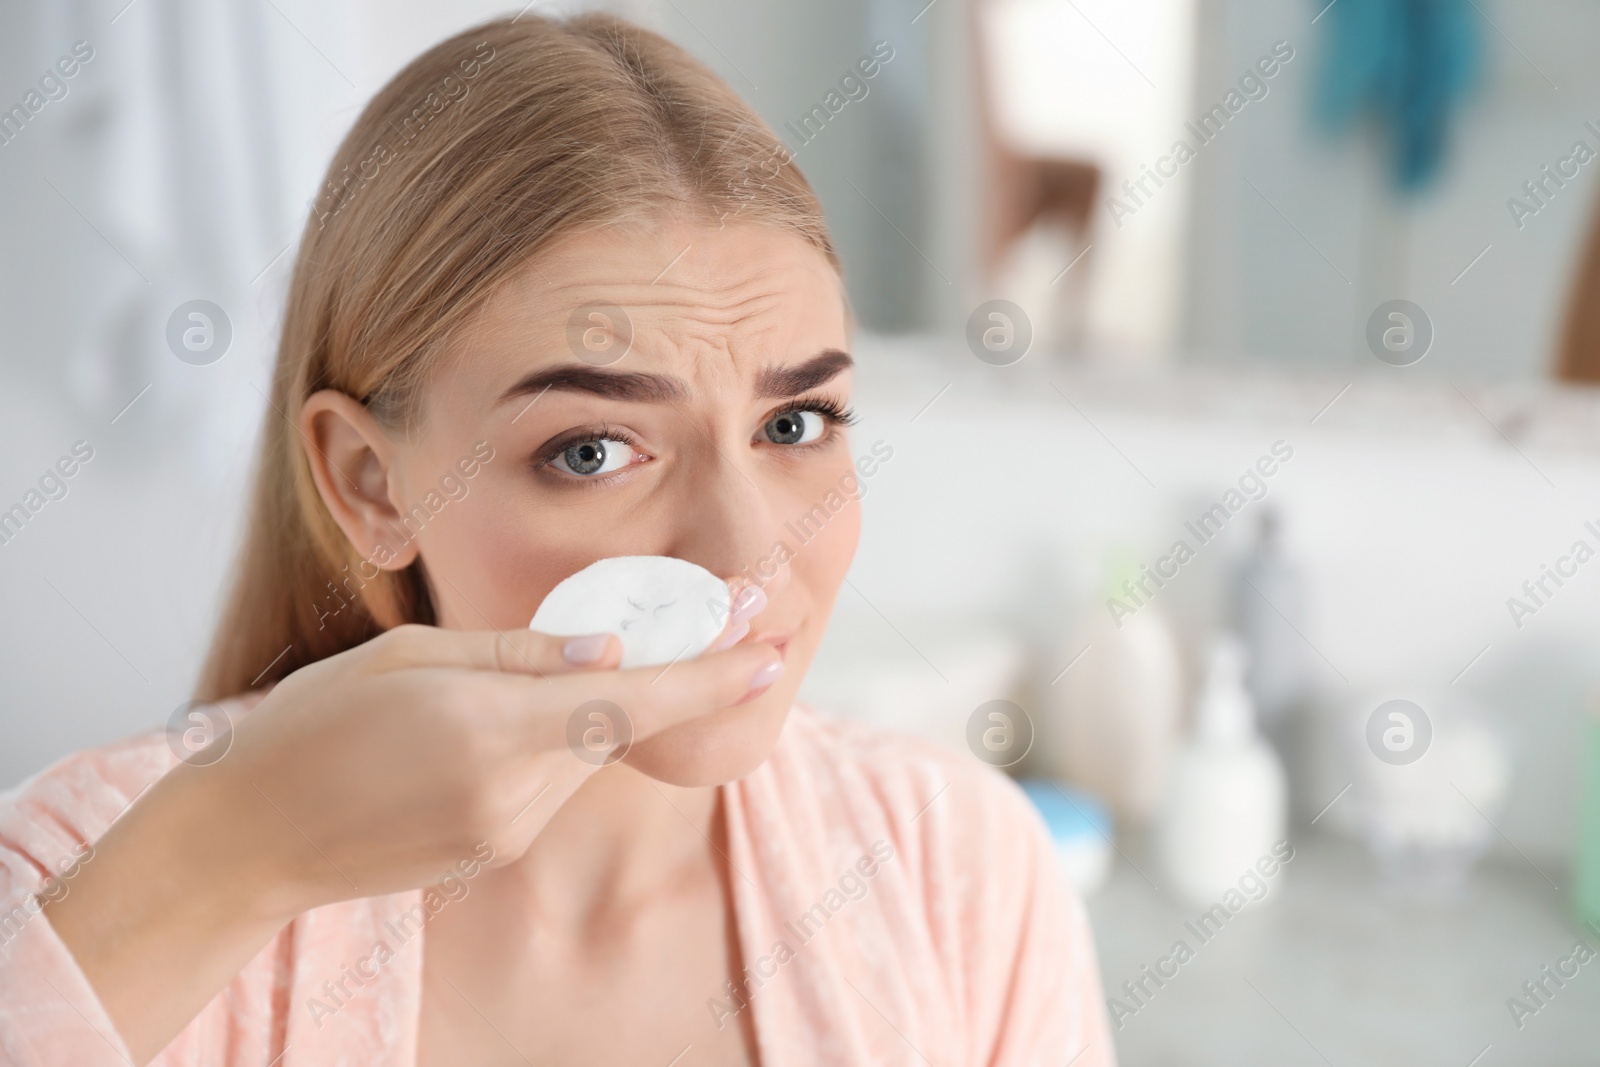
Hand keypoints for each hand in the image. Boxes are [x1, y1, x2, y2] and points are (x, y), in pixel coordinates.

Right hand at [213, 623, 781, 910]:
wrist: (250, 836)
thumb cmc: (312, 724)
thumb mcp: (409, 654)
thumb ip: (521, 654)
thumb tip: (612, 648)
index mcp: (491, 730)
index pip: (631, 699)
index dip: (710, 674)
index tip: (769, 645)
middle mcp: (511, 793)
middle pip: (617, 723)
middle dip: (662, 676)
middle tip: (702, 619)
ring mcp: (504, 832)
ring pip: (585, 753)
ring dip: (592, 708)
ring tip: (541, 673)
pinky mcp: (492, 851)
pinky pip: (551, 782)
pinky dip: (553, 742)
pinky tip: (502, 722)